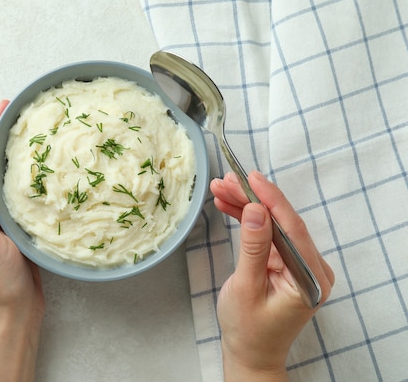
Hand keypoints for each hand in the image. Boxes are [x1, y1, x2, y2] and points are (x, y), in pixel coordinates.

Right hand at [210, 171, 333, 381]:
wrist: (250, 353)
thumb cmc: (248, 329)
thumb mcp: (247, 287)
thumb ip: (254, 248)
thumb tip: (257, 210)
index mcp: (311, 278)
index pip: (293, 229)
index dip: (272, 200)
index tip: (252, 177)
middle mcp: (310, 268)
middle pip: (282, 222)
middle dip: (253, 199)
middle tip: (226, 180)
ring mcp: (297, 264)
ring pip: (272, 225)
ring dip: (247, 206)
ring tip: (220, 188)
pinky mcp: (284, 263)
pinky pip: (266, 235)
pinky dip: (247, 220)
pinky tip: (228, 205)